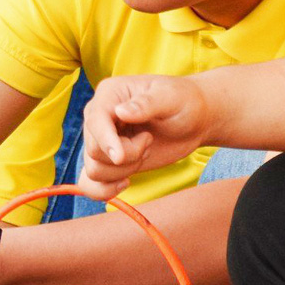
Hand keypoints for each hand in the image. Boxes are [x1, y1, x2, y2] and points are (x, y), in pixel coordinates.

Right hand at [79, 75, 214, 197]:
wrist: (193, 121)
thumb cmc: (184, 101)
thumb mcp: (171, 97)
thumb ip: (147, 104)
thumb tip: (121, 112)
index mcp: (109, 94)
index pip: (94, 121)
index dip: (105, 141)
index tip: (121, 157)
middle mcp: (98, 117)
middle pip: (94, 150)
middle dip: (126, 155)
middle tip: (149, 140)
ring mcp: (102, 140)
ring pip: (94, 170)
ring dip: (123, 170)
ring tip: (145, 151)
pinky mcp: (109, 161)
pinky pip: (90, 183)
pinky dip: (104, 191)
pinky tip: (126, 183)